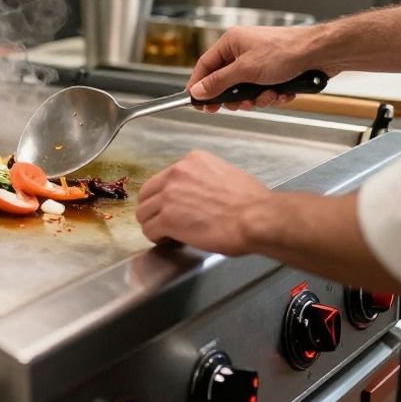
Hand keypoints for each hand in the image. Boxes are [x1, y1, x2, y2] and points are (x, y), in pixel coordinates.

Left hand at [136, 150, 271, 254]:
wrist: (256, 219)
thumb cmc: (252, 202)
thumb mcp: (227, 174)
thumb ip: (206, 179)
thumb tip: (204, 191)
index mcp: (191, 161)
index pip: (164, 177)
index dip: (165, 195)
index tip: (172, 206)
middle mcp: (176, 173)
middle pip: (147, 193)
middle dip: (152, 208)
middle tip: (162, 221)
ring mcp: (169, 196)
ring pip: (144, 212)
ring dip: (152, 224)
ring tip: (165, 233)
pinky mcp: (168, 219)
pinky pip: (149, 229)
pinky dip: (155, 237)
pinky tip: (166, 240)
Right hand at [188, 25, 326, 111]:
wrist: (320, 54)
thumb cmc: (286, 51)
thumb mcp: (246, 70)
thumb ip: (218, 82)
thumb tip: (198, 90)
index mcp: (232, 42)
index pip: (205, 65)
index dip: (199, 85)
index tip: (197, 102)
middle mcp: (243, 50)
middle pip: (225, 81)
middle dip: (235, 97)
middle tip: (239, 105)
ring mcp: (259, 62)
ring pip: (246, 90)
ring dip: (257, 98)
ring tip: (269, 95)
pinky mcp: (274, 72)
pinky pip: (263, 90)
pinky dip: (271, 96)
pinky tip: (282, 93)